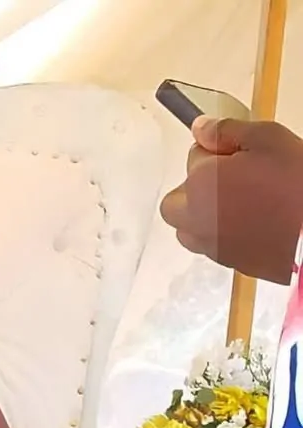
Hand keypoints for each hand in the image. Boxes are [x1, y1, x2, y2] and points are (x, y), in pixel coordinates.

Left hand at [160, 116, 302, 283]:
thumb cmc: (294, 183)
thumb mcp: (267, 139)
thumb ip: (227, 131)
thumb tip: (200, 127)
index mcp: (199, 183)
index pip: (193, 157)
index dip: (216, 150)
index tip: (238, 151)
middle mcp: (193, 217)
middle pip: (175, 201)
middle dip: (194, 188)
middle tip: (228, 179)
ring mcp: (206, 244)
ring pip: (187, 228)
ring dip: (201, 214)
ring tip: (237, 203)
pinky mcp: (224, 261)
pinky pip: (209, 244)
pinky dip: (219, 232)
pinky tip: (247, 221)